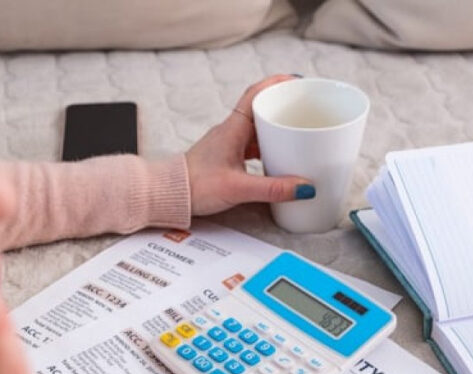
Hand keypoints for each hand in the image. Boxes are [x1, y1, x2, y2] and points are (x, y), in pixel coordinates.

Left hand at [185, 74, 314, 215]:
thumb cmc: (194, 187)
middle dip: (282, 106)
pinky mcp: (225, 157)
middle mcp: (229, 131)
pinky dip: (265, 147)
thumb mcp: (239, 188)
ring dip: (275, 129)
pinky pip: (250, 145)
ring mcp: (227, 143)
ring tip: (296, 135)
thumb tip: (304, 188)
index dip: (277, 83)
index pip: (256, 93)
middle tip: (305, 110)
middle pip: (260, 109)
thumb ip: (272, 189)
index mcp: (232, 128)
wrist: (168, 195)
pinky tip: (276, 159)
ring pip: (256, 128)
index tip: (298, 80)